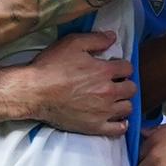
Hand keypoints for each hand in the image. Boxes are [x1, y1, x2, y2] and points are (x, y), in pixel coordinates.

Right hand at [13, 31, 138, 139]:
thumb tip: (114, 37)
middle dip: (124, 83)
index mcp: (105, 71)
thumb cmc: (50, 66)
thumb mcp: (72, 43)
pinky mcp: (95, 127)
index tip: (113, 67)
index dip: (121, 66)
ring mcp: (103, 111)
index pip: (128, 68)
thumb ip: (96, 39)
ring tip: (113, 99)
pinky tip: (115, 117)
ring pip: (128, 108)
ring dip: (123, 102)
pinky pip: (118, 129)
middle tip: (113, 83)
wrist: (33, 92)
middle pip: (131, 88)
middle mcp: (108, 92)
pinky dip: (121, 124)